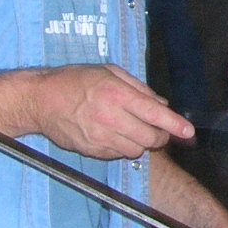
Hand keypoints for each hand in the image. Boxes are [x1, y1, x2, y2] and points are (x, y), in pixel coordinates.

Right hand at [27, 64, 193, 159]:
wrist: (40, 100)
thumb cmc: (75, 80)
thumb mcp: (109, 72)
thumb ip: (139, 88)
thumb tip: (162, 104)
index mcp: (117, 94)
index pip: (155, 114)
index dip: (175, 125)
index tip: (188, 132)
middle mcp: (110, 117)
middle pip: (150, 138)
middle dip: (160, 136)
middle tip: (158, 130)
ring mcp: (99, 137)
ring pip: (135, 151)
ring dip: (141, 144)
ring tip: (133, 131)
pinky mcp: (90, 150)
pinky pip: (117, 156)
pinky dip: (123, 148)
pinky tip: (115, 135)